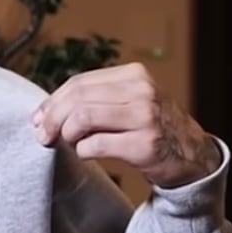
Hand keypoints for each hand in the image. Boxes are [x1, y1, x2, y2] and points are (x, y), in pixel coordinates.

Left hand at [31, 63, 220, 188]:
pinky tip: (87, 154)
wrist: (193, 156)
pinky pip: (94, 145)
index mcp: (134, 75)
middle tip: (44, 136)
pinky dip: (83, 151)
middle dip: (52, 119)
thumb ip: (94, 100)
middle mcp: (141, 91)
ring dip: (66, 134)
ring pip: (82, 118)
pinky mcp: (144, 145)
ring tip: (69, 143)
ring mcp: (145, 117)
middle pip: (77, 98)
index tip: (38, 119)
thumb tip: (44, 113)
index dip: (52, 102)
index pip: (79, 83)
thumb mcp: (130, 102)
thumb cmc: (153, 129)